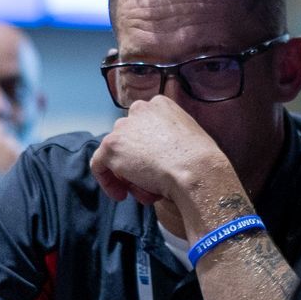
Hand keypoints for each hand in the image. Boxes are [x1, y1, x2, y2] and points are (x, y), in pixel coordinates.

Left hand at [90, 97, 238, 232]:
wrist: (195, 169)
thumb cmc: (200, 158)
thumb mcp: (188, 135)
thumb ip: (169, 135)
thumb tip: (157, 153)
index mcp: (160, 104)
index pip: (143, 126)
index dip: (147, 148)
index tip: (155, 163)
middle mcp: (139, 110)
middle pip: (128, 139)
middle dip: (137, 162)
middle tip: (150, 180)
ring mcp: (123, 127)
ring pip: (116, 154)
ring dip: (129, 175)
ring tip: (147, 191)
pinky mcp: (110, 147)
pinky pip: (99, 165)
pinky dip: (108, 181)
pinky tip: (123, 195)